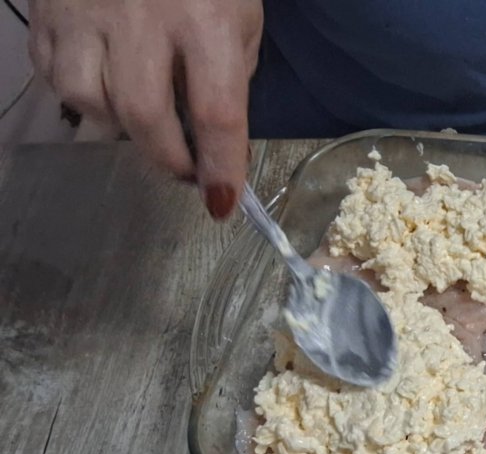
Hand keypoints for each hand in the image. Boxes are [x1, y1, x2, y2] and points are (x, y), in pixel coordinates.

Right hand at [29, 0, 262, 217]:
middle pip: (144, 117)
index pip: (214, 111)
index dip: (220, 166)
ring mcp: (83, 13)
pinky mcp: (45, 12)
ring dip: (120, 124)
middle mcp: (139, 18)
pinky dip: (82, 94)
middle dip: (170, 158)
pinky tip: (105, 82)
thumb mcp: (239, 10)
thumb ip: (233, 67)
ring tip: (144, 115)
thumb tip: (217, 130)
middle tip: (188, 169)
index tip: (222, 202)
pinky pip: (54, 76)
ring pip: (88, 100)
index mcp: (204, 17)